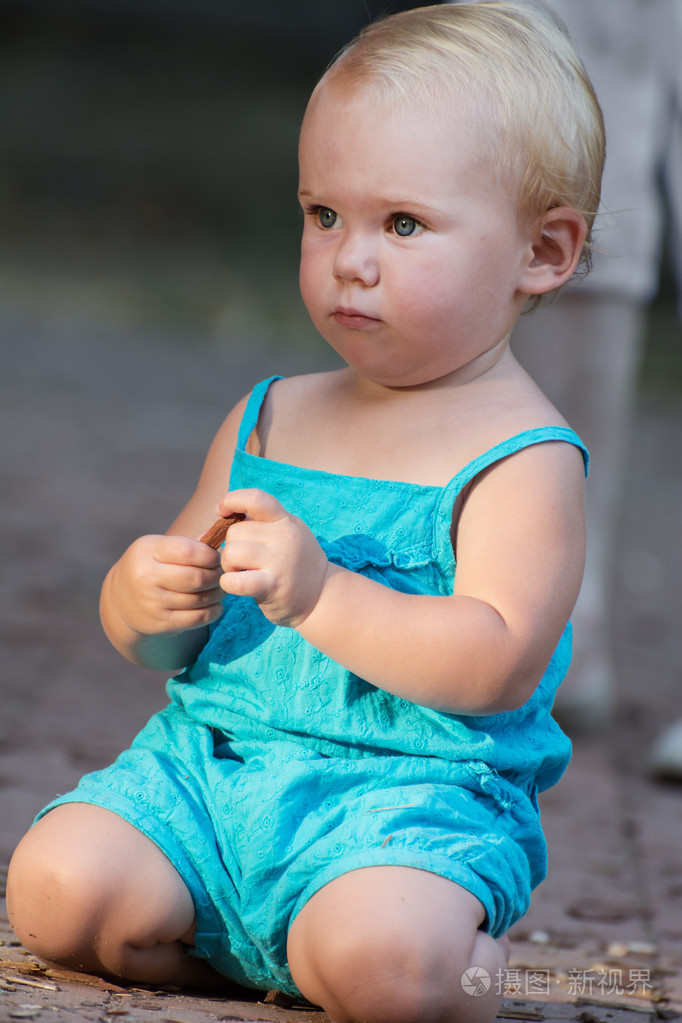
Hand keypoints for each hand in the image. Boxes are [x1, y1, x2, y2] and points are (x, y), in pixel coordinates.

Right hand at [106, 534, 223, 637]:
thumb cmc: (149, 567)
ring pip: (200, 599)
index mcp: (147, 551)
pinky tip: (215, 604)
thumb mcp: (159, 548)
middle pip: (197, 578)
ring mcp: (152, 603)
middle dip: (217, 575)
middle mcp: (146, 577)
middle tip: (222, 574)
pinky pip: (198, 618)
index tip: (216, 558)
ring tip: (219, 588)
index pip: (189, 552)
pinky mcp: (160, 624)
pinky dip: (214, 611)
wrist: (121, 600)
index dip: (210, 555)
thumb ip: (188, 544)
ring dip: (218, 593)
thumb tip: (218, 539)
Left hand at [216, 489, 328, 627]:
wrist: (322, 596)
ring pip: (232, 553)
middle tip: (241, 560)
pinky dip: (228, 583)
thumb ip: (259, 525)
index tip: (222, 512)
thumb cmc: (295, 564)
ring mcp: (279, 561)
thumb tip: (217, 522)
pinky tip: (236, 585)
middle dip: (230, 546)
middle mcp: (284, 537)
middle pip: (235, 531)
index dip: (231, 500)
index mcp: (285, 521)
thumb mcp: (286, 534)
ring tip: (240, 572)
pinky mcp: (272, 586)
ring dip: (228, 565)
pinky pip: (235, 580)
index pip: (255, 499)